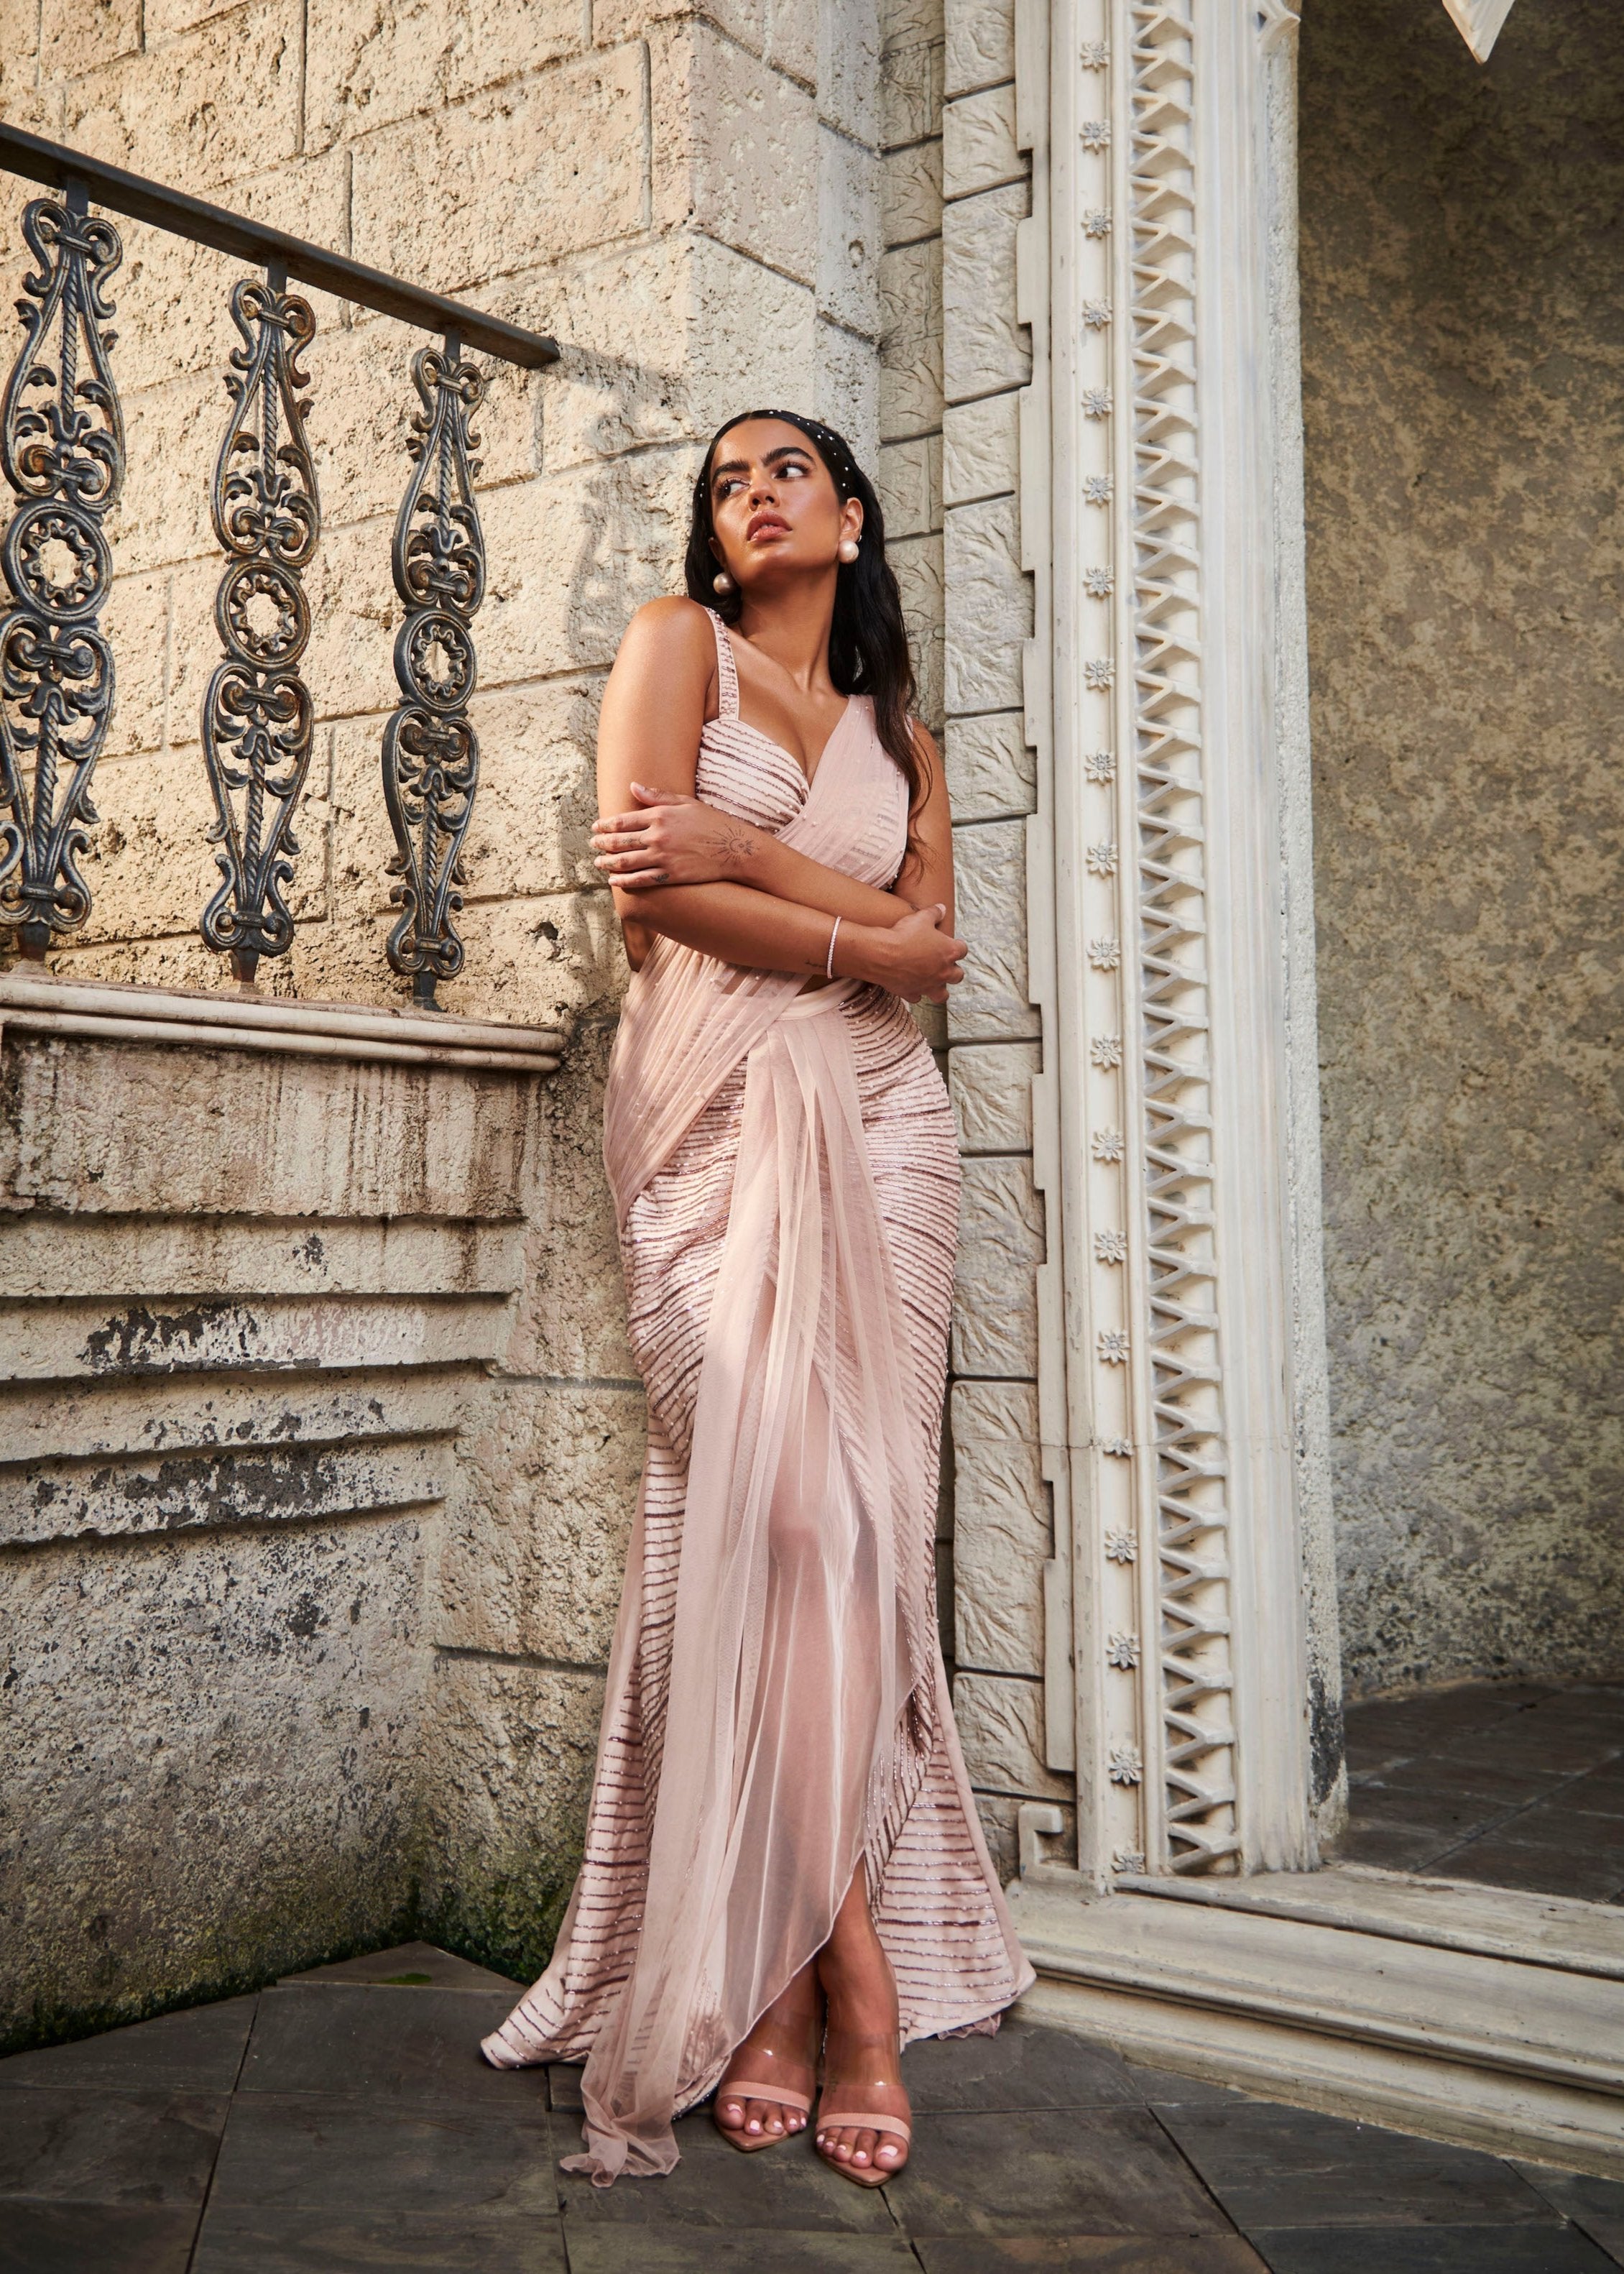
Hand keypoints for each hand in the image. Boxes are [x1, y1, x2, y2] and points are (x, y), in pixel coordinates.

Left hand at [592, 783, 762, 888]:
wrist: (735, 848)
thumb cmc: (712, 822)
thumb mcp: (686, 802)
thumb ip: (657, 796)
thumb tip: (633, 786)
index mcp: (660, 815)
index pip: (623, 821)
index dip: (605, 824)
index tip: (596, 826)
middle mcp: (658, 836)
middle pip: (620, 841)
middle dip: (602, 843)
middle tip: (593, 844)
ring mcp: (663, 857)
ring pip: (626, 862)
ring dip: (608, 863)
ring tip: (599, 863)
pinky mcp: (671, 876)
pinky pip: (641, 880)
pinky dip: (625, 881)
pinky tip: (615, 881)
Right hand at [856, 904, 966, 1003]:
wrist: (882, 955)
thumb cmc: (904, 935)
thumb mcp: (921, 917)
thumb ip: (934, 913)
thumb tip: (942, 909)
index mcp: (949, 952)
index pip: (962, 950)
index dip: (957, 946)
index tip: (951, 943)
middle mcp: (943, 972)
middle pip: (957, 975)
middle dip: (953, 970)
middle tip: (943, 963)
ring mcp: (928, 985)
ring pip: (942, 995)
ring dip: (940, 989)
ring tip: (934, 982)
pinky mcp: (912, 993)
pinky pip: (918, 997)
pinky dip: (916, 992)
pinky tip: (911, 986)